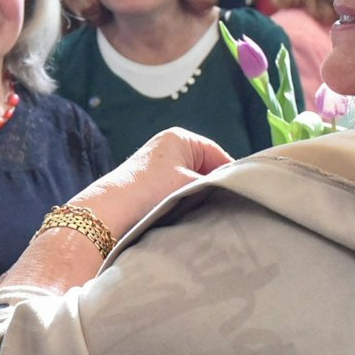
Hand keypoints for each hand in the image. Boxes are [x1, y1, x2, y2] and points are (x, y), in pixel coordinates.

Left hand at [71, 129, 232, 240]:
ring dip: (199, 198)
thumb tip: (234, 191)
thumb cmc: (151, 192)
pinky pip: (178, 191)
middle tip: (229, 208)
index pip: (219, 156)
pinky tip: (189, 217)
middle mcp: (168, 146)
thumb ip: (216, 185)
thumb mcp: (191, 184)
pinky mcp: (150, 183)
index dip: (232, 177)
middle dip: (215, 188)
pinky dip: (185, 202)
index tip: (244, 197)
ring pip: (192, 183)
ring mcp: (159, 165)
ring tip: (208, 214)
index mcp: (180, 137)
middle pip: (206, 170)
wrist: (111, 212)